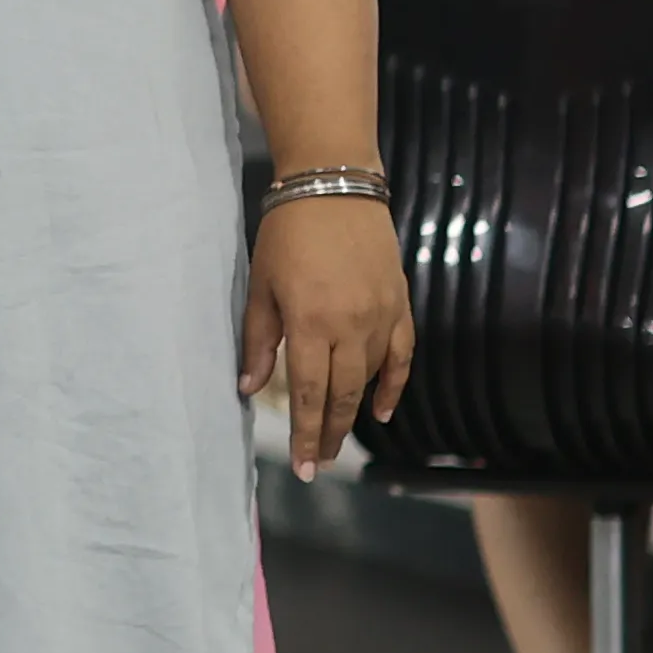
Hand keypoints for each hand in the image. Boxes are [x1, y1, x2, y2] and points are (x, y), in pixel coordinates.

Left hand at [240, 193, 412, 480]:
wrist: (335, 185)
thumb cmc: (287, 233)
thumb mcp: (262, 285)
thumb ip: (259, 340)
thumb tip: (250, 388)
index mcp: (311, 322)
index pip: (310, 394)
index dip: (307, 434)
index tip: (305, 466)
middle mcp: (351, 326)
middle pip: (342, 395)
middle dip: (329, 434)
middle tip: (319, 464)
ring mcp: (381, 316)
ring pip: (370, 379)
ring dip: (354, 414)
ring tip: (338, 440)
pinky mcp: (400, 304)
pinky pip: (402, 356)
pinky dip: (394, 385)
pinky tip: (383, 410)